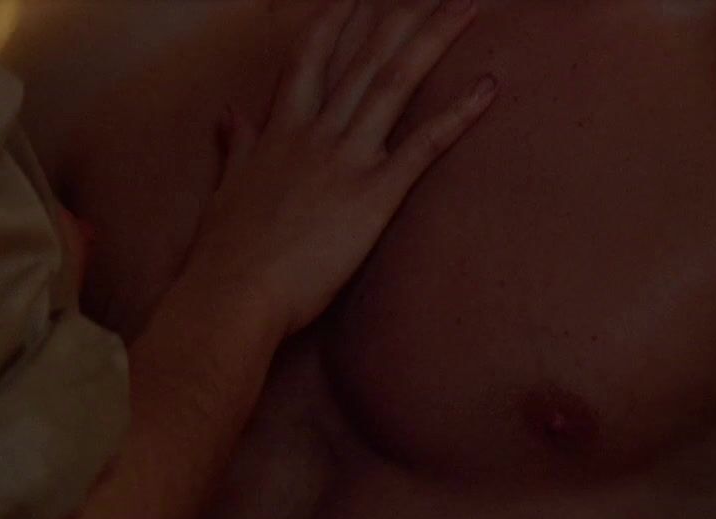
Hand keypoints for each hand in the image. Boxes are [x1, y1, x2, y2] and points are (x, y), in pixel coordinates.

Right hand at [182, 0, 496, 336]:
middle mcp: (315, 134)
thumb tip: (231, 114)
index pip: (310, 59)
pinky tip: (488, 86)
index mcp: (281, 132)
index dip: (334, 21)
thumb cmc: (226, 253)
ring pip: (395, 83)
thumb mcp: (228, 190)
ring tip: (466, 5)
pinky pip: (424, 146)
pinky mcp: (373, 196)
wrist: (232, 293)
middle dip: (400, 15)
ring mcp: (345, 160)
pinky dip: (458, 114)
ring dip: (433, 39)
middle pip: (365, 59)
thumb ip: (239, 146)